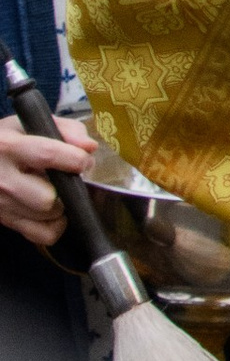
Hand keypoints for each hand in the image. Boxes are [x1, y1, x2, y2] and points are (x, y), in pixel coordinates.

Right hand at [0, 109, 96, 248]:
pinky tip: (51, 211)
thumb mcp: (29, 124)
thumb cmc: (6, 141)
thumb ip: (66, 130)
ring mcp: (1, 203)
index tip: (83, 160)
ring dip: (61, 205)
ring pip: (47, 216)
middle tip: (65, 180)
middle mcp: (2, 178)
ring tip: (54, 191)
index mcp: (9, 147)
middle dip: (65, 189)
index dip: (75, 159)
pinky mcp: (5, 221)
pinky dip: (54, 226)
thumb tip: (89, 147)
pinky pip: (42, 235)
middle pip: (47, 197)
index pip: (48, 155)